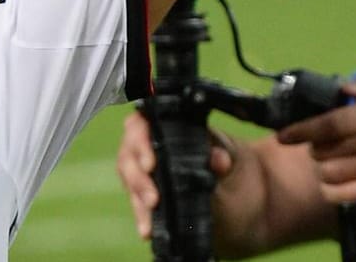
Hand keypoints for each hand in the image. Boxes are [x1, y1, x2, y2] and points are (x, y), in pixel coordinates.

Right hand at [114, 111, 238, 240]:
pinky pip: (136, 201)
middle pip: (128, 157)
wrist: (227, 180)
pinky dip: (141, 216)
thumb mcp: (225, 153)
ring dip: (138, 201)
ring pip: (129, 181)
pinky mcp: (142, 190)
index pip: (139, 125)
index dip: (140, 142)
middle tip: (153, 199)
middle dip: (138, 180)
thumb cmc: (218, 155)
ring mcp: (140, 168)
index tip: (150, 164)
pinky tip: (146, 231)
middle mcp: (143, 144)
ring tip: (148, 223)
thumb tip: (219, 160)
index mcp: (160, 125)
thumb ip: (221, 154)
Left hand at [275, 70, 355, 203]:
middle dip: (315, 147)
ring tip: (329, 161)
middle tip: (321, 143)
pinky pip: (345, 195)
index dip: (300, 131)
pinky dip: (332, 191)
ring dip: (322, 168)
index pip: (327, 125)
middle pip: (322, 150)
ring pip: (329, 172)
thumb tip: (344, 86)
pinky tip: (333, 183)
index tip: (282, 136)